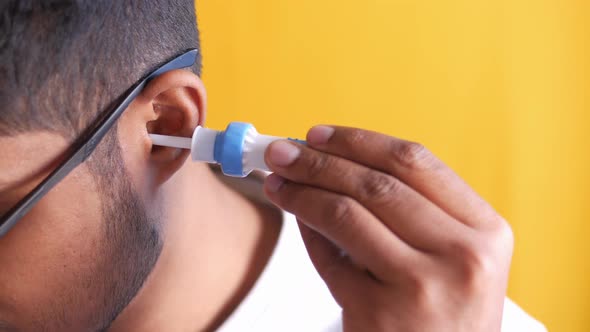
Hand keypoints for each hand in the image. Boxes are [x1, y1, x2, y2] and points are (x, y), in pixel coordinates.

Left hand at [263, 126, 513, 331]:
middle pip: (375, 184)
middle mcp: (462, 256)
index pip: (414, 162)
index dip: (359, 141)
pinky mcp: (380, 316)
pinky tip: (298, 221)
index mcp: (486, 230)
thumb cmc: (446, 311)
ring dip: (302, 192)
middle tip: (281, 151)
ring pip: (345, 214)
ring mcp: (421, 287)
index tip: (318, 134)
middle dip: (319, 161)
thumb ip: (415, 210)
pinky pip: (329, 261)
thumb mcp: (456, 257)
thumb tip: (335, 160)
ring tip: (277, 181)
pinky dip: (307, 235)